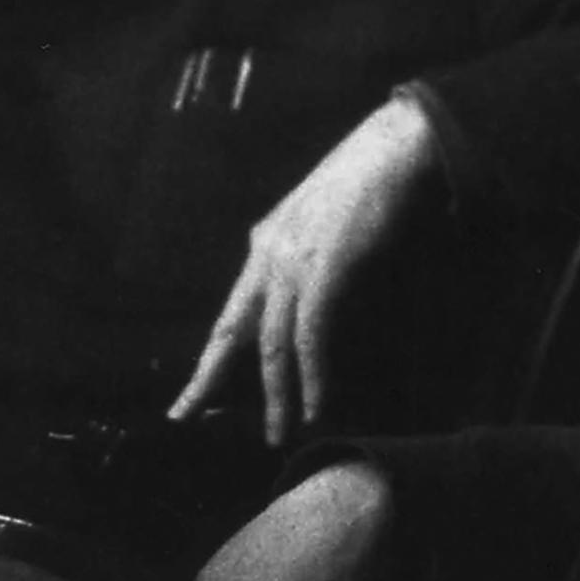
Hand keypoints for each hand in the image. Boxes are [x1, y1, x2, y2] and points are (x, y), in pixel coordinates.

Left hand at [169, 95, 443, 446]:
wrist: (393, 147)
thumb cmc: (367, 183)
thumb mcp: (320, 224)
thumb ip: (304, 259)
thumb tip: (305, 302)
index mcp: (264, 244)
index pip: (231, 315)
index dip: (209, 359)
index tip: (187, 399)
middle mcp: (268, 254)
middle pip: (231, 331)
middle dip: (208, 379)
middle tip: (186, 419)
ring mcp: (293, 261)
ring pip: (273, 345)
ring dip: (277, 395)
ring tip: (280, 432)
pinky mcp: (323, 269)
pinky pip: (310, 336)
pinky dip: (312, 375)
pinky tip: (316, 404)